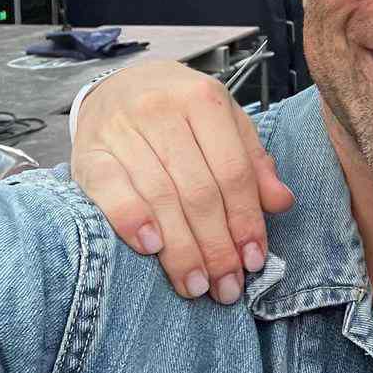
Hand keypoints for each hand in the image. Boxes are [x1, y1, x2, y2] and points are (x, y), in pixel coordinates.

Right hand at [71, 60, 293, 302]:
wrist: (120, 84)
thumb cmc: (182, 111)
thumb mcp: (225, 123)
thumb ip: (253, 162)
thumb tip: (282, 202)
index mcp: (205, 99)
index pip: (233, 171)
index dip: (246, 219)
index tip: (255, 260)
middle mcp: (163, 110)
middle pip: (198, 190)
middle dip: (217, 246)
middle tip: (227, 287)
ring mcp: (124, 130)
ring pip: (160, 197)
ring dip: (181, 250)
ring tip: (197, 286)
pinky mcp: (90, 151)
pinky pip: (111, 190)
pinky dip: (132, 220)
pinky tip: (151, 249)